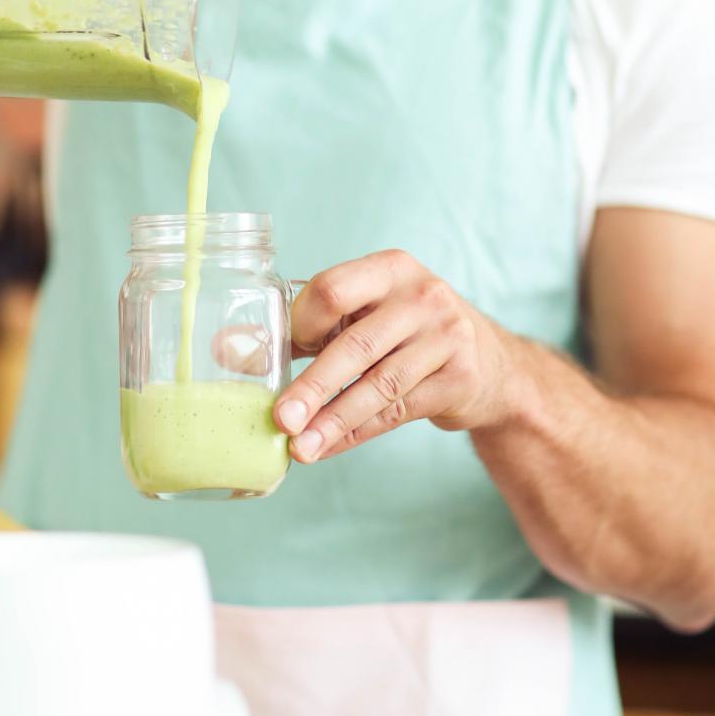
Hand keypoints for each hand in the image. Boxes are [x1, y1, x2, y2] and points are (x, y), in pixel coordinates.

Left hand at [275, 250, 507, 462]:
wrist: (488, 362)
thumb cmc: (405, 330)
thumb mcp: (363, 313)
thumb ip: (302, 326)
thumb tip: (226, 346)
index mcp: (389, 268)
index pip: (333, 289)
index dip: (302, 323)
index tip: (282, 356)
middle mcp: (422, 295)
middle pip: (356, 343)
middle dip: (313, 385)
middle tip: (280, 418)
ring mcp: (447, 336)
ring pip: (379, 384)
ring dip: (334, 420)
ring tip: (301, 448)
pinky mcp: (460, 378)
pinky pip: (398, 411)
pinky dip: (358, 432)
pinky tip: (329, 446)